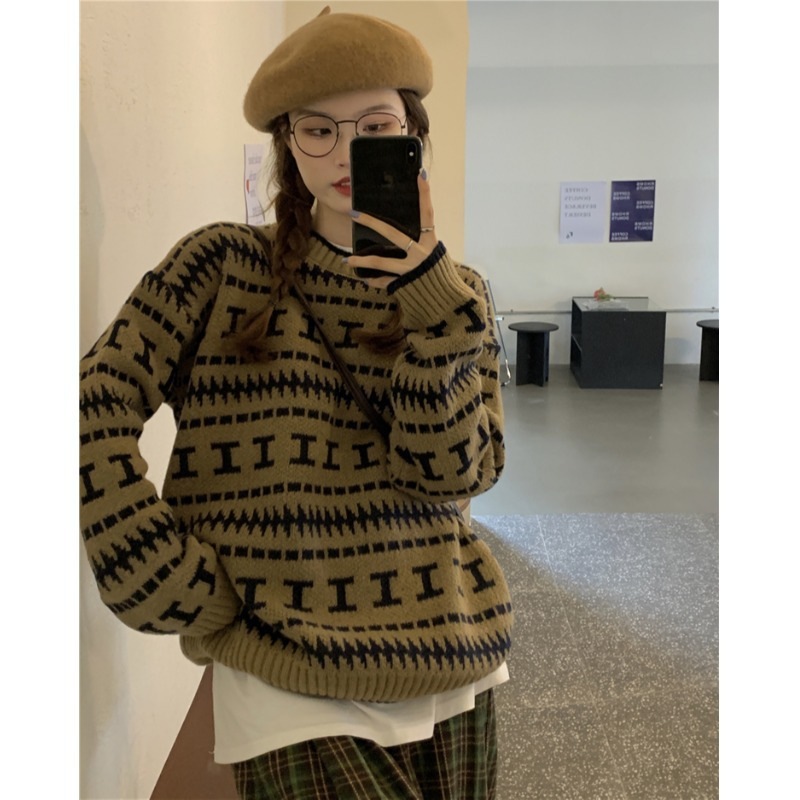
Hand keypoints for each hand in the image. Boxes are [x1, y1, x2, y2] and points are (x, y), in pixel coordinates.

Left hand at [347, 170, 437, 288]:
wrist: (448, 302)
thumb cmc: (441, 276)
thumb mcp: (436, 256)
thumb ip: (422, 244)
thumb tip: (403, 234)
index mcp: (431, 244)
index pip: (428, 214)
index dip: (425, 194)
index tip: (420, 174)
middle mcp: (421, 254)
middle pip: (392, 234)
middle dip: (372, 222)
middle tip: (355, 213)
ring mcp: (411, 270)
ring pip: (382, 262)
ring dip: (363, 260)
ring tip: (348, 260)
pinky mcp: (405, 285)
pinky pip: (385, 282)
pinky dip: (375, 281)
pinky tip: (364, 278)